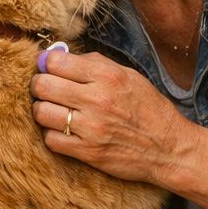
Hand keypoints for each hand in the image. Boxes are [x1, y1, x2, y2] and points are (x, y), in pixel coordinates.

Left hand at [29, 51, 191, 184]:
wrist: (169, 149)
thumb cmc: (149, 109)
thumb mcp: (129, 76)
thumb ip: (95, 64)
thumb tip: (60, 56)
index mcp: (108, 76)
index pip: (56, 62)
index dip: (46, 63)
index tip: (48, 67)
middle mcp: (97, 100)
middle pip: (43, 85)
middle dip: (39, 85)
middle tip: (45, 89)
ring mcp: (91, 128)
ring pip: (42, 113)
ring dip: (42, 110)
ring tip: (52, 110)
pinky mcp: (88, 152)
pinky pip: (51, 139)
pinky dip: (52, 134)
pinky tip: (63, 131)